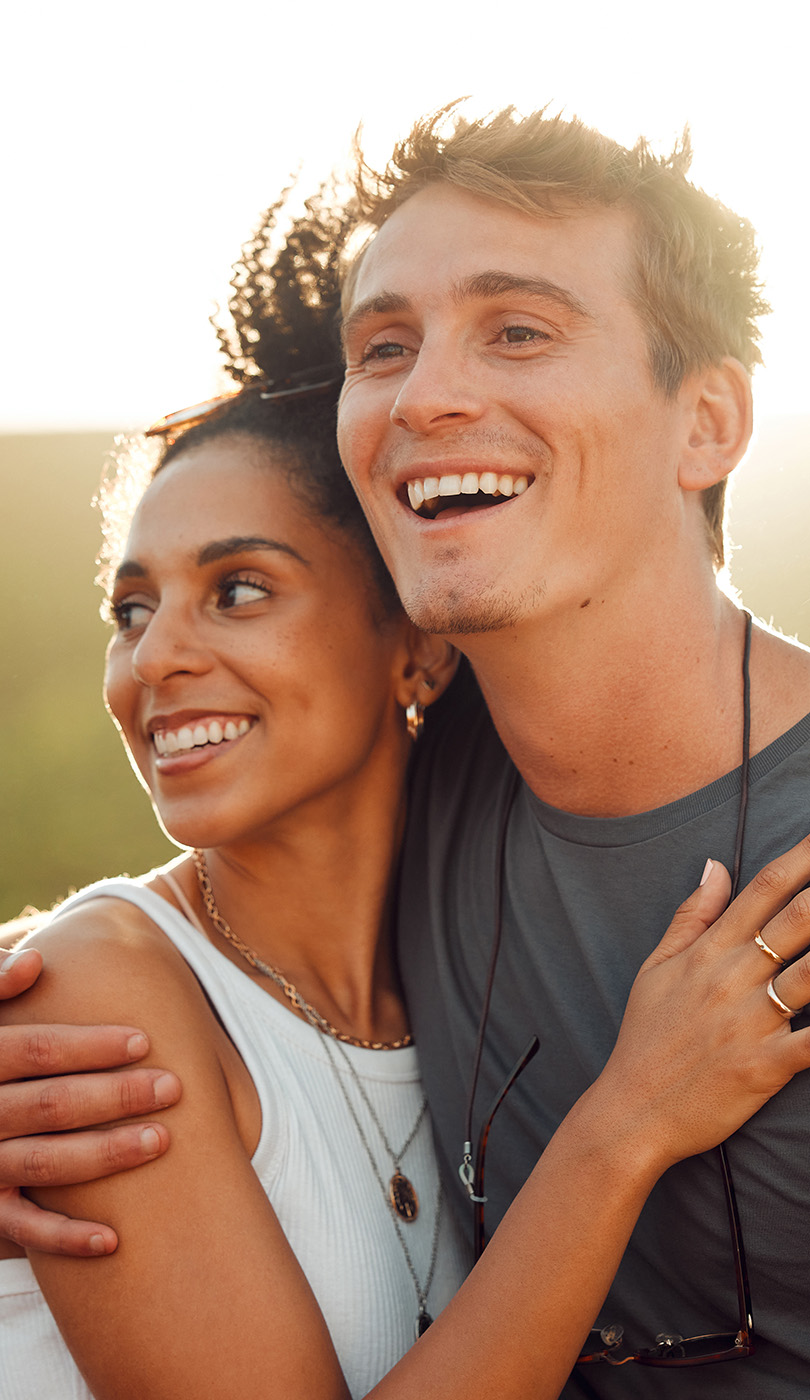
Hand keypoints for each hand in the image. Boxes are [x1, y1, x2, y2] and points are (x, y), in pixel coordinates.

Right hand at [0, 946, 180, 1255]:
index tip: (145, 1040)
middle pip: (50, 1106)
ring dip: (104, 1155)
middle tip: (173, 1086)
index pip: (34, 1052)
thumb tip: (35, 962)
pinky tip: (113, 1239)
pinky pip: (21, 1227)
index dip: (89, 1046)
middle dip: (114, 1096)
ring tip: (160, 1139)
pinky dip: (64, 1237)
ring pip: (44, 1163)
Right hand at [593, 838, 809, 1175]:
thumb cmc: (645, 1039)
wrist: (631, 1112)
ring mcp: (751, 1021)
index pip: (764, 889)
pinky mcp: (765, 1066)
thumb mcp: (656, 968)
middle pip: (798, 919)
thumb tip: (715, 866)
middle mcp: (733, 978)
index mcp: (710, 952)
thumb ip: (690, 916)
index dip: (803, 858)